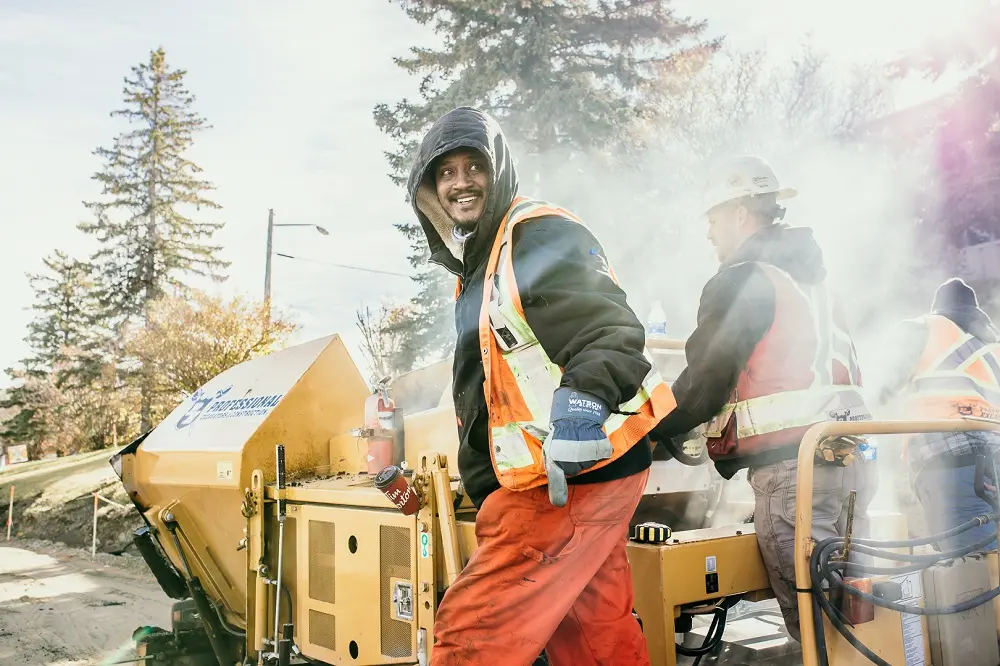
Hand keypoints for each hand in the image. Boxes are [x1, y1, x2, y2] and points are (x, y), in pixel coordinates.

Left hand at [543, 387, 612, 506]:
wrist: (578, 412)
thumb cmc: (561, 431)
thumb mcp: (550, 447)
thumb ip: (552, 467)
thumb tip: (555, 491)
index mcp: (556, 459)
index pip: (557, 480)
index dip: (558, 492)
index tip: (559, 502)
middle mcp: (571, 461)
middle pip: (574, 471)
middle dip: (573, 462)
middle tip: (571, 448)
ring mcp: (587, 457)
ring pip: (587, 464)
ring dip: (585, 456)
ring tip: (580, 442)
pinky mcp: (601, 451)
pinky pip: (600, 457)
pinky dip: (598, 450)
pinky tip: (591, 441)